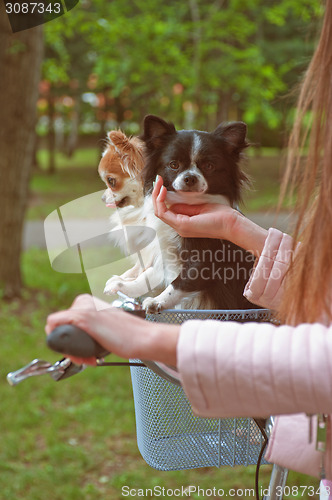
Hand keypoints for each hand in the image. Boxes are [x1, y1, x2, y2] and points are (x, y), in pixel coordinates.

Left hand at [45, 294, 178, 365]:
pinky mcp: (82, 317)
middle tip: (87, 358)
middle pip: (60, 327)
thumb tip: (84, 339)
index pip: (66, 322)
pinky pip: (54, 329)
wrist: (143, 338)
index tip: (84, 353)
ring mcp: (82, 308)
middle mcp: (83, 301)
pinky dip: (65, 348)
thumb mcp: (107, 326)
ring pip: (57, 331)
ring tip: (89, 359)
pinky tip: (84, 357)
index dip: (71, 341)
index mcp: (89, 301)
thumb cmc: (129, 336)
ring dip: (70, 351)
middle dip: (70, 347)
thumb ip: (95, 328)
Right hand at [152, 175, 238, 238]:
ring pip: (159, 212)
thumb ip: (186, 205)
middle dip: (156, 194)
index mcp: (183, 223)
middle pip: (159, 211)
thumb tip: (173, 198)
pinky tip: (163, 190)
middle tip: (157, 180)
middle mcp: (179, 227)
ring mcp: (180, 227)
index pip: (165, 211)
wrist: (230, 223)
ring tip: (159, 183)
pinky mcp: (182, 225)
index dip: (160, 197)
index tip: (162, 183)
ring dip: (156, 196)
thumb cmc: (220, 215)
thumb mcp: (199, 206)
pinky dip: (161, 201)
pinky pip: (163, 213)